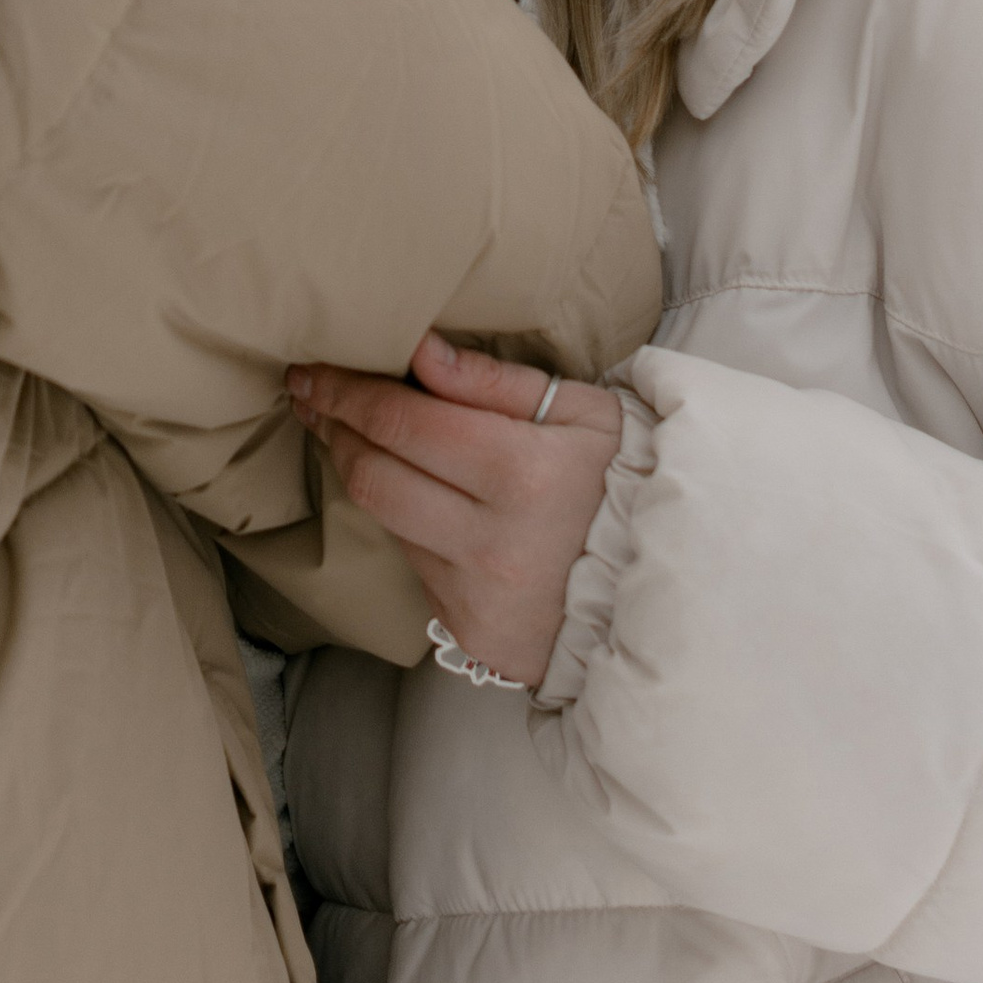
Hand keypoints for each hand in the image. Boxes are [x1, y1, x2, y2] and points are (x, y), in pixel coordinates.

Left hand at [286, 331, 622, 690]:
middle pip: (373, 477)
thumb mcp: (584, 413)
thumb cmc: (627, 483)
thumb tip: (418, 348)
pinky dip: (408, 526)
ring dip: (364, 475)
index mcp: (520, 473)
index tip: (311, 371)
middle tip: (312, 396)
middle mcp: (489, 542)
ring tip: (356, 436)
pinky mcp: (471, 634)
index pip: (399, 423)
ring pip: (388, 523)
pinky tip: (417, 498)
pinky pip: (416, 566)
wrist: (671, 591)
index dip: (344, 393)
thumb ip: (494, 382)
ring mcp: (477, 596)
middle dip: (334, 430)